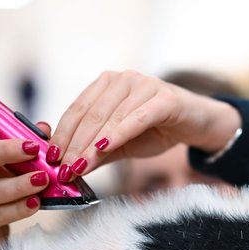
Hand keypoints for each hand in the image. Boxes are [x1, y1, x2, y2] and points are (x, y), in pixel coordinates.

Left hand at [46, 70, 241, 180]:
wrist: (197, 123)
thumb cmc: (158, 130)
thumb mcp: (122, 145)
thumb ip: (98, 152)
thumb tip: (71, 167)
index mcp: (107, 84)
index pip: (77, 110)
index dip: (62, 135)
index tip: (51, 160)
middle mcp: (123, 79)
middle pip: (90, 114)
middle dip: (73, 145)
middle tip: (63, 170)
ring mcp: (144, 84)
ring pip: (110, 117)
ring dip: (91, 145)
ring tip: (78, 167)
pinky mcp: (164, 98)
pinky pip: (136, 118)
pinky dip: (118, 135)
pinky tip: (103, 149)